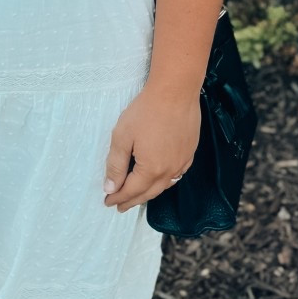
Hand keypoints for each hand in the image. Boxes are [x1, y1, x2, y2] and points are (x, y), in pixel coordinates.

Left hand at [102, 84, 198, 212]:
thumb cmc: (146, 111)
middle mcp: (169, 171)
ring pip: (164, 186)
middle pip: (148, 193)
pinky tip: (160, 180)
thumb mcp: (122, 136)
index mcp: (151, 169)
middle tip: (120, 206)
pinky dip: (164, 182)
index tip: (107, 201)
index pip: (131, 191)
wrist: (176, 92)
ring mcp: (182, 162)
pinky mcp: (190, 153)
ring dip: (148, 193)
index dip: (117, 197)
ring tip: (137, 196)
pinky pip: (176, 175)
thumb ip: (116, 165)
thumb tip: (110, 188)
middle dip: (132, 201)